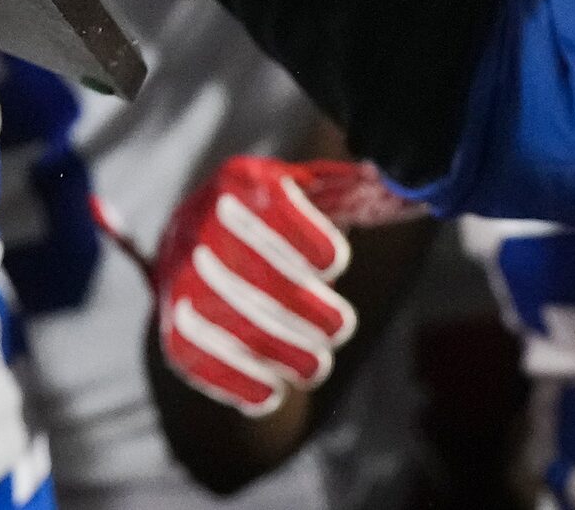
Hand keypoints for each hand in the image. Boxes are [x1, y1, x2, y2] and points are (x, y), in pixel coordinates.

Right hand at [151, 157, 415, 416]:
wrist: (209, 250)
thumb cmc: (283, 220)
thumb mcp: (312, 194)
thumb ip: (352, 193)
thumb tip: (404, 190)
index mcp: (240, 180)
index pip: (265, 201)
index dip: (300, 234)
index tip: (336, 262)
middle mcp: (199, 221)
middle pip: (242, 267)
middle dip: (297, 305)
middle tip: (341, 329)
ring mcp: (179, 275)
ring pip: (221, 315)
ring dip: (274, 348)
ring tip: (317, 367)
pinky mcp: (170, 323)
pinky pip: (193, 355)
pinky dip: (233, 379)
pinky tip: (271, 394)